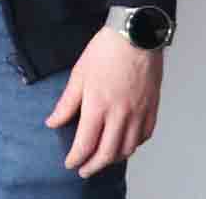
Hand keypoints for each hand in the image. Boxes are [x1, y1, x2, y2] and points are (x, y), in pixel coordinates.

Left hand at [45, 27, 163, 177]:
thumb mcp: (78, 75)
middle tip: (85, 170)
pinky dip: (134, 145)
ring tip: (103, 160)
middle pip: (108, 153)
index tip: (70, 163)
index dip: (76, 158)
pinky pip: (144, 136)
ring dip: (114, 159)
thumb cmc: (105, 51)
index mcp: (98, 106)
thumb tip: (52, 122)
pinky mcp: (152, 108)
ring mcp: (139, 112)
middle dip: (94, 166)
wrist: (136, 35)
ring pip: (128, 148)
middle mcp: (120, 114)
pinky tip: (125, 144)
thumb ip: (66, 103)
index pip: (86, 143)